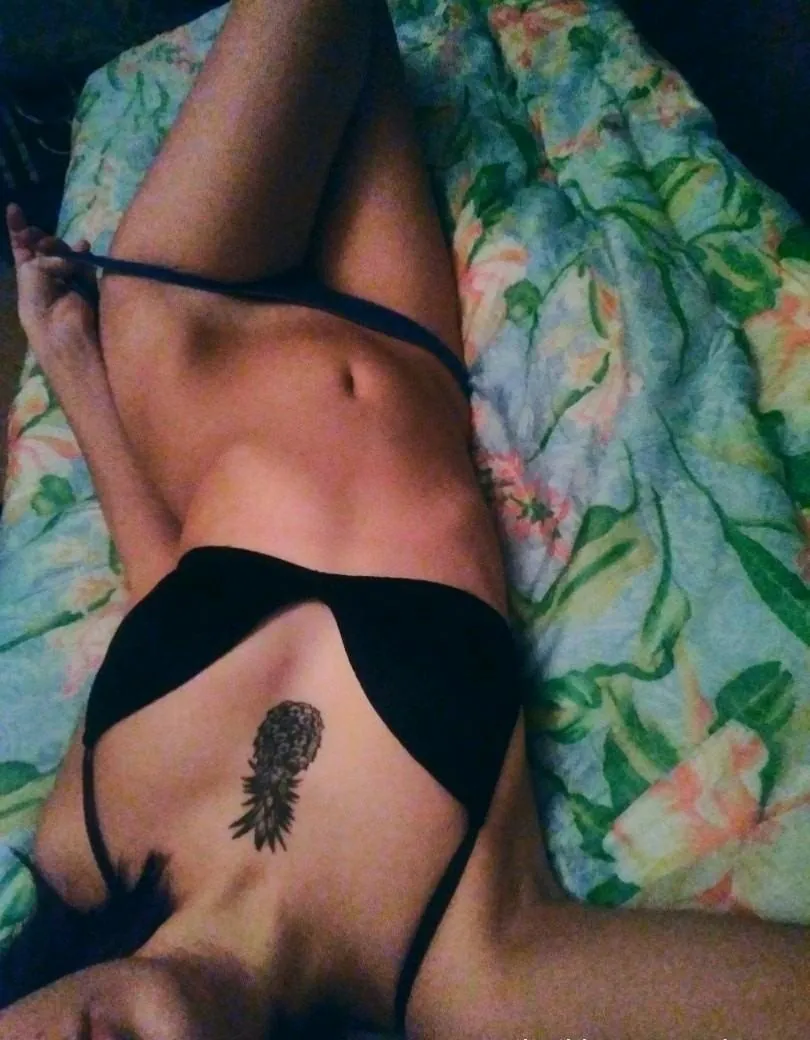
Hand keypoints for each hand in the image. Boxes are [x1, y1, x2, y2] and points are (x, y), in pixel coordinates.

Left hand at [5, 204, 99, 376]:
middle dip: (42, 238)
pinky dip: (85, 256)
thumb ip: (42, 263)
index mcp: (29, 284)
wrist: (79, 346)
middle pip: (46, 249)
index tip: (14, 208)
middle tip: (43, 240)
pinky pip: (87, 265)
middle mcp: (49, 282)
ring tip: (67, 247)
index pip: (22, 252)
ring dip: (63, 246)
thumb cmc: (47, 321)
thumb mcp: (32, 287)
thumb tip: (71, 253)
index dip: (18, 230)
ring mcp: (72, 284)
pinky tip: (85, 248)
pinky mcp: (92, 289)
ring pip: (67, 254)